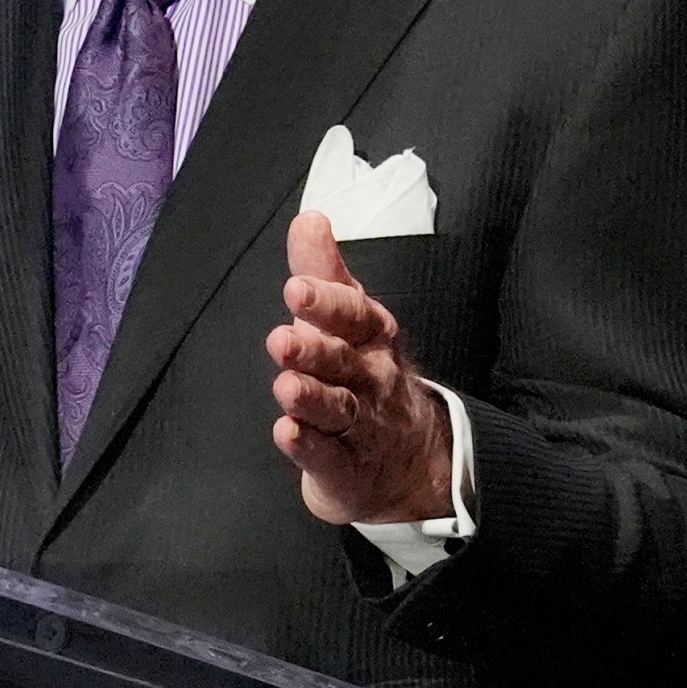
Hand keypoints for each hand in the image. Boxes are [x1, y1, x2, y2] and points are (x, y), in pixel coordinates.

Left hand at [267, 211, 455, 524]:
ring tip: (284, 387)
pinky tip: (287, 434)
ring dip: (310, 398)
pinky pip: (329, 458)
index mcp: (371, 338)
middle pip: (344, 363)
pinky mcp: (346, 470)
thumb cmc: (361, 370)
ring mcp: (362, 426)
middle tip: (280, 339)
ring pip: (338, 410)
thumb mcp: (347, 318)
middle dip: (314, 351)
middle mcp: (371, 379)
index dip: (326, 303)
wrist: (406, 459)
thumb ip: (322, 270)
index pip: (353, 316)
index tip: (295, 288)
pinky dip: (309, 448)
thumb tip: (308, 217)